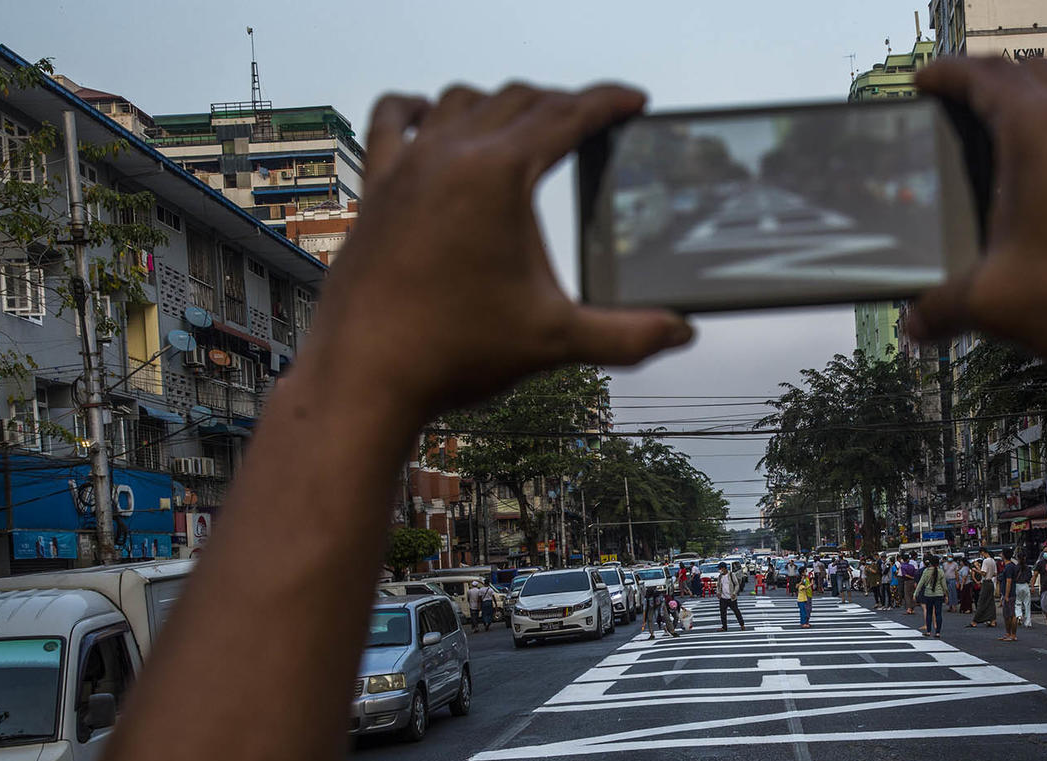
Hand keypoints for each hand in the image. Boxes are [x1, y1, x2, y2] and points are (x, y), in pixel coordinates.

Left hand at [316, 83, 693, 423]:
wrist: (365, 376)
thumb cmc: (453, 352)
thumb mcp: (555, 341)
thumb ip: (627, 334)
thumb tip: (681, 333)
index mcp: (498, 174)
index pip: (566, 116)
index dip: (607, 103)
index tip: (632, 100)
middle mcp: (448, 154)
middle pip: (518, 99)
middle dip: (562, 103)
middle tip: (592, 120)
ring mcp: (406, 166)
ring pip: (460, 100)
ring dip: (500, 102)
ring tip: (526, 121)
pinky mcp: (376, 188)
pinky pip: (391, 120)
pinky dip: (418, 108)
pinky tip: (431, 116)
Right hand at [904, 58, 1046, 368]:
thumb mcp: (995, 302)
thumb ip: (943, 307)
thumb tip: (917, 322)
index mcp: (1040, 128)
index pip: (984, 74)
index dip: (948, 74)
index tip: (928, 80)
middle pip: (1033, 74)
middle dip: (994, 82)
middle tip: (966, 103)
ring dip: (1040, 112)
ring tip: (1011, 148)